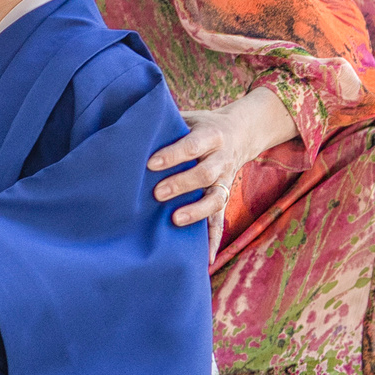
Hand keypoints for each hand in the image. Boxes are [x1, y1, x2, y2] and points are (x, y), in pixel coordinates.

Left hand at [148, 85, 298, 230]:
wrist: (241, 132)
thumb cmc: (201, 125)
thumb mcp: (190, 116)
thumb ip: (167, 121)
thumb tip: (134, 123)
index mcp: (211, 135)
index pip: (192, 145)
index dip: (173, 154)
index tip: (151, 163)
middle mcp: (221, 159)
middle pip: (204, 174)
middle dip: (181, 184)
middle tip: (157, 193)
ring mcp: (225, 180)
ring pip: (215, 199)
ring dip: (197, 211)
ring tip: (175, 220)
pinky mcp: (224, 197)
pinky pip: (221, 220)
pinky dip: (215, 239)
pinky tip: (207, 258)